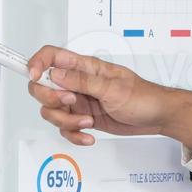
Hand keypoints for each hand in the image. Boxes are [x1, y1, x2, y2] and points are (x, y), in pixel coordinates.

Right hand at [26, 45, 191, 147]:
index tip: (34, 76)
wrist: (157, 117)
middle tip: (71, 104)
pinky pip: (65, 128)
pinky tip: (89, 135)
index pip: (51, 56)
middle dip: (50, 99)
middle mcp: (77, 83)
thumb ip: (82, 81)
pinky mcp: (83, 118)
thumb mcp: (113, 88)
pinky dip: (74, 135)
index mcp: (84, 67)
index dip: (37, 63)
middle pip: (42, 87)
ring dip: (65, 121)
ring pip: (51, 111)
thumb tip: (55, 74)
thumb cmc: (143, 96)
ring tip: (88, 123)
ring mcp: (79, 101)